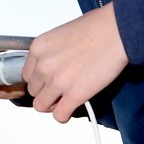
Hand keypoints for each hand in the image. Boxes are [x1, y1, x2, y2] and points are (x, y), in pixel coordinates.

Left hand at [23, 5, 128, 122]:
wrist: (116, 31)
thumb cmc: (97, 27)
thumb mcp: (62, 34)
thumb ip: (53, 52)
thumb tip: (55, 64)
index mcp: (38, 49)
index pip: (27, 75)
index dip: (40, 80)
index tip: (49, 81)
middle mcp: (43, 66)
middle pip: (33, 91)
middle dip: (46, 92)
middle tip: (61, 90)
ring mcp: (57, 82)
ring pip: (41, 106)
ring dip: (53, 105)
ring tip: (66, 100)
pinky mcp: (74, 95)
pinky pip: (59, 116)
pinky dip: (64, 115)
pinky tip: (72, 108)